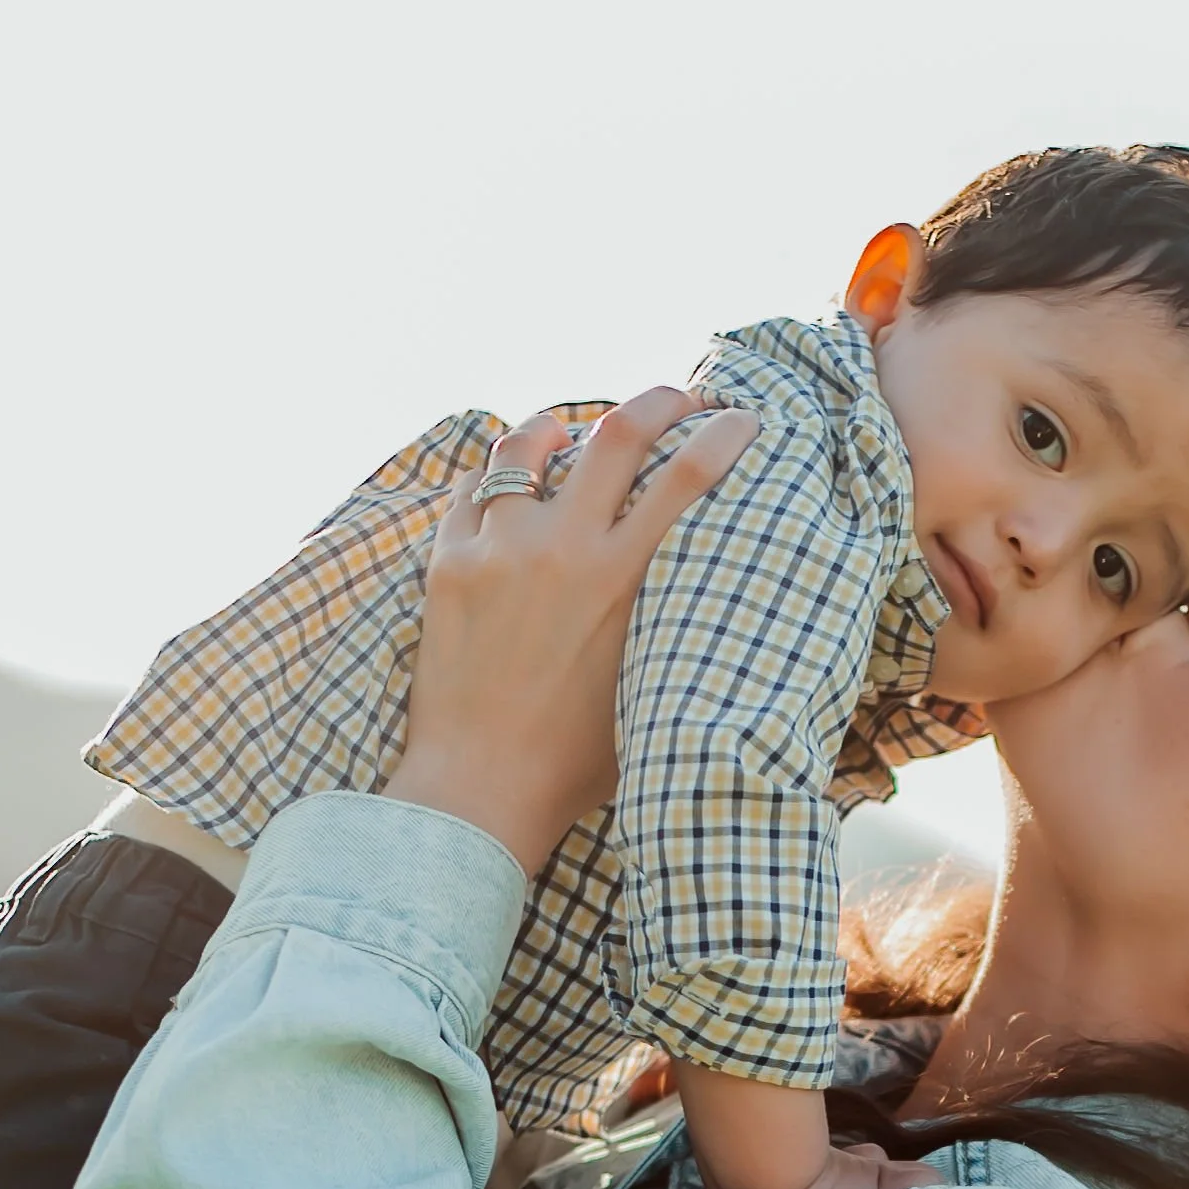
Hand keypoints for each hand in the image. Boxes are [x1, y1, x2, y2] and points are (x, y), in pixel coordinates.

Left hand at [387, 390, 756, 876]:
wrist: (479, 789)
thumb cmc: (572, 765)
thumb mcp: (644, 690)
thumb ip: (663, 627)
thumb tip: (692, 593)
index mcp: (621, 582)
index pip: (687, 476)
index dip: (722, 433)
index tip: (740, 417)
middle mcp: (561, 549)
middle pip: (618, 433)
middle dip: (657, 401)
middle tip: (673, 398)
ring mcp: (498, 550)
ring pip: (527, 445)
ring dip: (555, 426)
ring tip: (564, 429)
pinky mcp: (448, 565)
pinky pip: (471, 490)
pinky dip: (494, 478)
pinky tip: (504, 486)